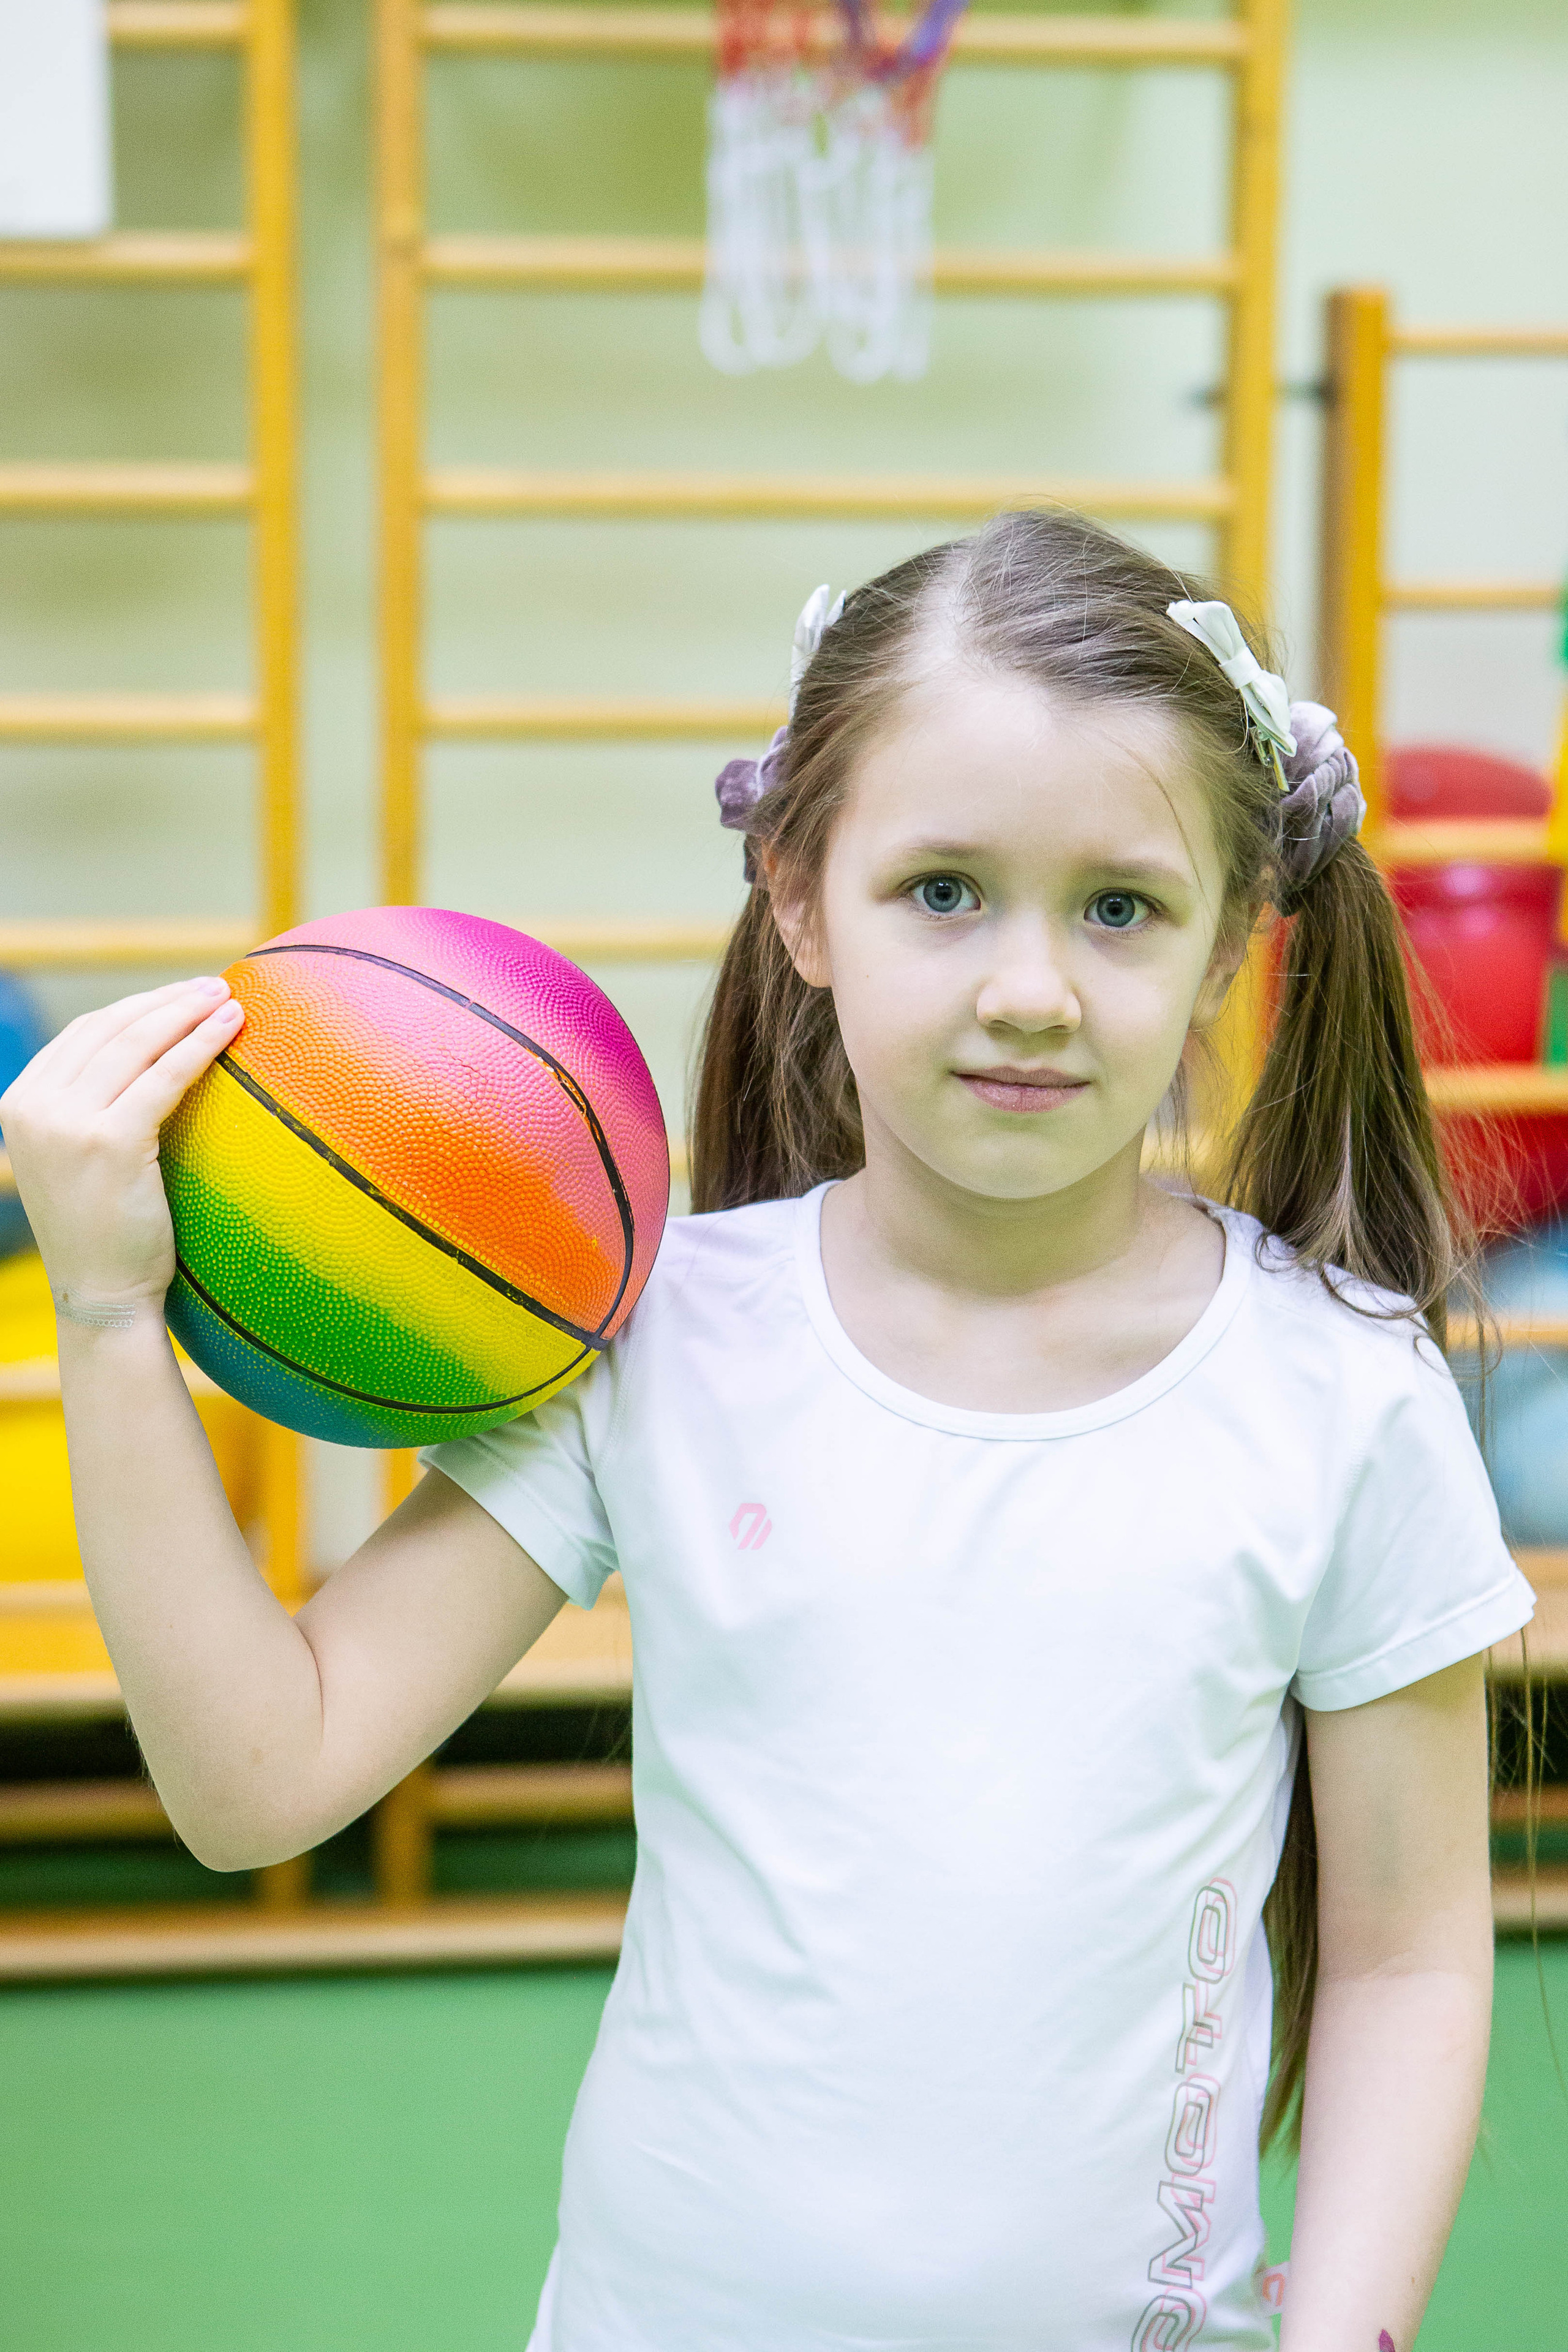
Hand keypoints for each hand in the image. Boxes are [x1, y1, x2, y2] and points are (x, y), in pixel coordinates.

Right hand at [0, 977, 244, 1315]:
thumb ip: (94, 1109)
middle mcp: (33, 1106)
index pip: (85, 1034)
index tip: (183, 994)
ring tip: (229, 997)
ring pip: (138, 1044)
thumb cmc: (106, 1232)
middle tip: (214, 985)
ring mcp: (65, 1122)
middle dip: (166, 1001)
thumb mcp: (80, 1158)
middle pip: (110, 1029)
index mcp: (21, 1103)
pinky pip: (165, 1077)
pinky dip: (201, 1045)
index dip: (138, 1007)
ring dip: (187, 1012)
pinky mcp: (107, 1140)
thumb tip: (153, 1062)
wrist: (102, 1293)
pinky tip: (232, 1027)